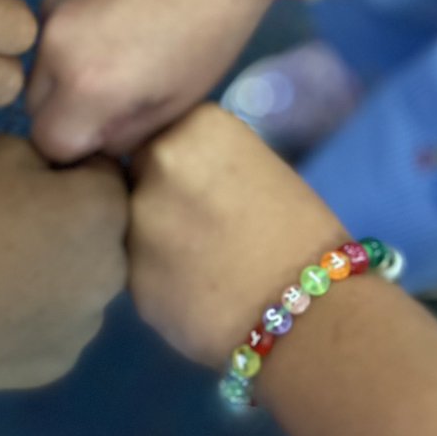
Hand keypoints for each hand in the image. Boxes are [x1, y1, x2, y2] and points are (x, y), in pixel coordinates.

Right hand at [0, 137, 128, 388]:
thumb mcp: (4, 150)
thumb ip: (51, 154)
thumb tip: (65, 174)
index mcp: (107, 209)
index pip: (105, 172)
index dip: (69, 170)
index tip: (29, 182)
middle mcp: (115, 268)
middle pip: (103, 232)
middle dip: (72, 223)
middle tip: (14, 225)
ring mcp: (90, 322)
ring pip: (83, 281)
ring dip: (59, 271)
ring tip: (2, 270)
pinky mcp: (63, 360)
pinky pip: (60, 324)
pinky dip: (39, 313)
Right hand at [28, 0, 268, 161]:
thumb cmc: (208, 39)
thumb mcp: (173, 106)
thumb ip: (122, 136)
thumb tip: (95, 141)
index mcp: (86, 86)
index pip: (51, 143)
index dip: (79, 147)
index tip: (109, 131)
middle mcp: (54, 49)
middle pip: (34, 107)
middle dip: (66, 113)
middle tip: (113, 99)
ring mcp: (49, 12)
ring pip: (38, 70)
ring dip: (65, 77)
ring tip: (115, 59)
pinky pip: (48, 35)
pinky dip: (69, 43)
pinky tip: (110, 28)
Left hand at [129, 106, 347, 369]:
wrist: (309, 311)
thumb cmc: (301, 233)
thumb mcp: (255, 166)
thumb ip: (205, 161)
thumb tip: (178, 173)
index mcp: (196, 124)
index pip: (160, 131)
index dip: (175, 162)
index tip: (197, 186)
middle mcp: (157, 159)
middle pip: (137, 171)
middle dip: (155, 193)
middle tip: (196, 226)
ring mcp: (135, 214)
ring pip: (128, 221)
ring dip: (151, 237)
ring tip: (197, 262)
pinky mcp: (127, 270)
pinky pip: (134, 267)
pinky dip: (155, 277)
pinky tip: (191, 290)